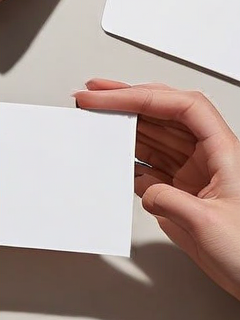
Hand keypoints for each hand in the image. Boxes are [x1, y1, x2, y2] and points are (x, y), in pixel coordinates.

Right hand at [75, 80, 239, 301]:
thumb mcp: (207, 224)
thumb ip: (169, 201)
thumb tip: (145, 188)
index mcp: (225, 153)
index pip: (181, 108)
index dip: (142, 96)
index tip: (107, 99)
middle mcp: (209, 159)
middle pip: (166, 115)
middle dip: (129, 101)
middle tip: (93, 95)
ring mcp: (194, 175)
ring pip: (155, 139)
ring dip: (124, 128)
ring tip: (96, 121)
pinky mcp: (183, 195)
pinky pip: (150, 168)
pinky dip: (128, 160)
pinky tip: (111, 157)